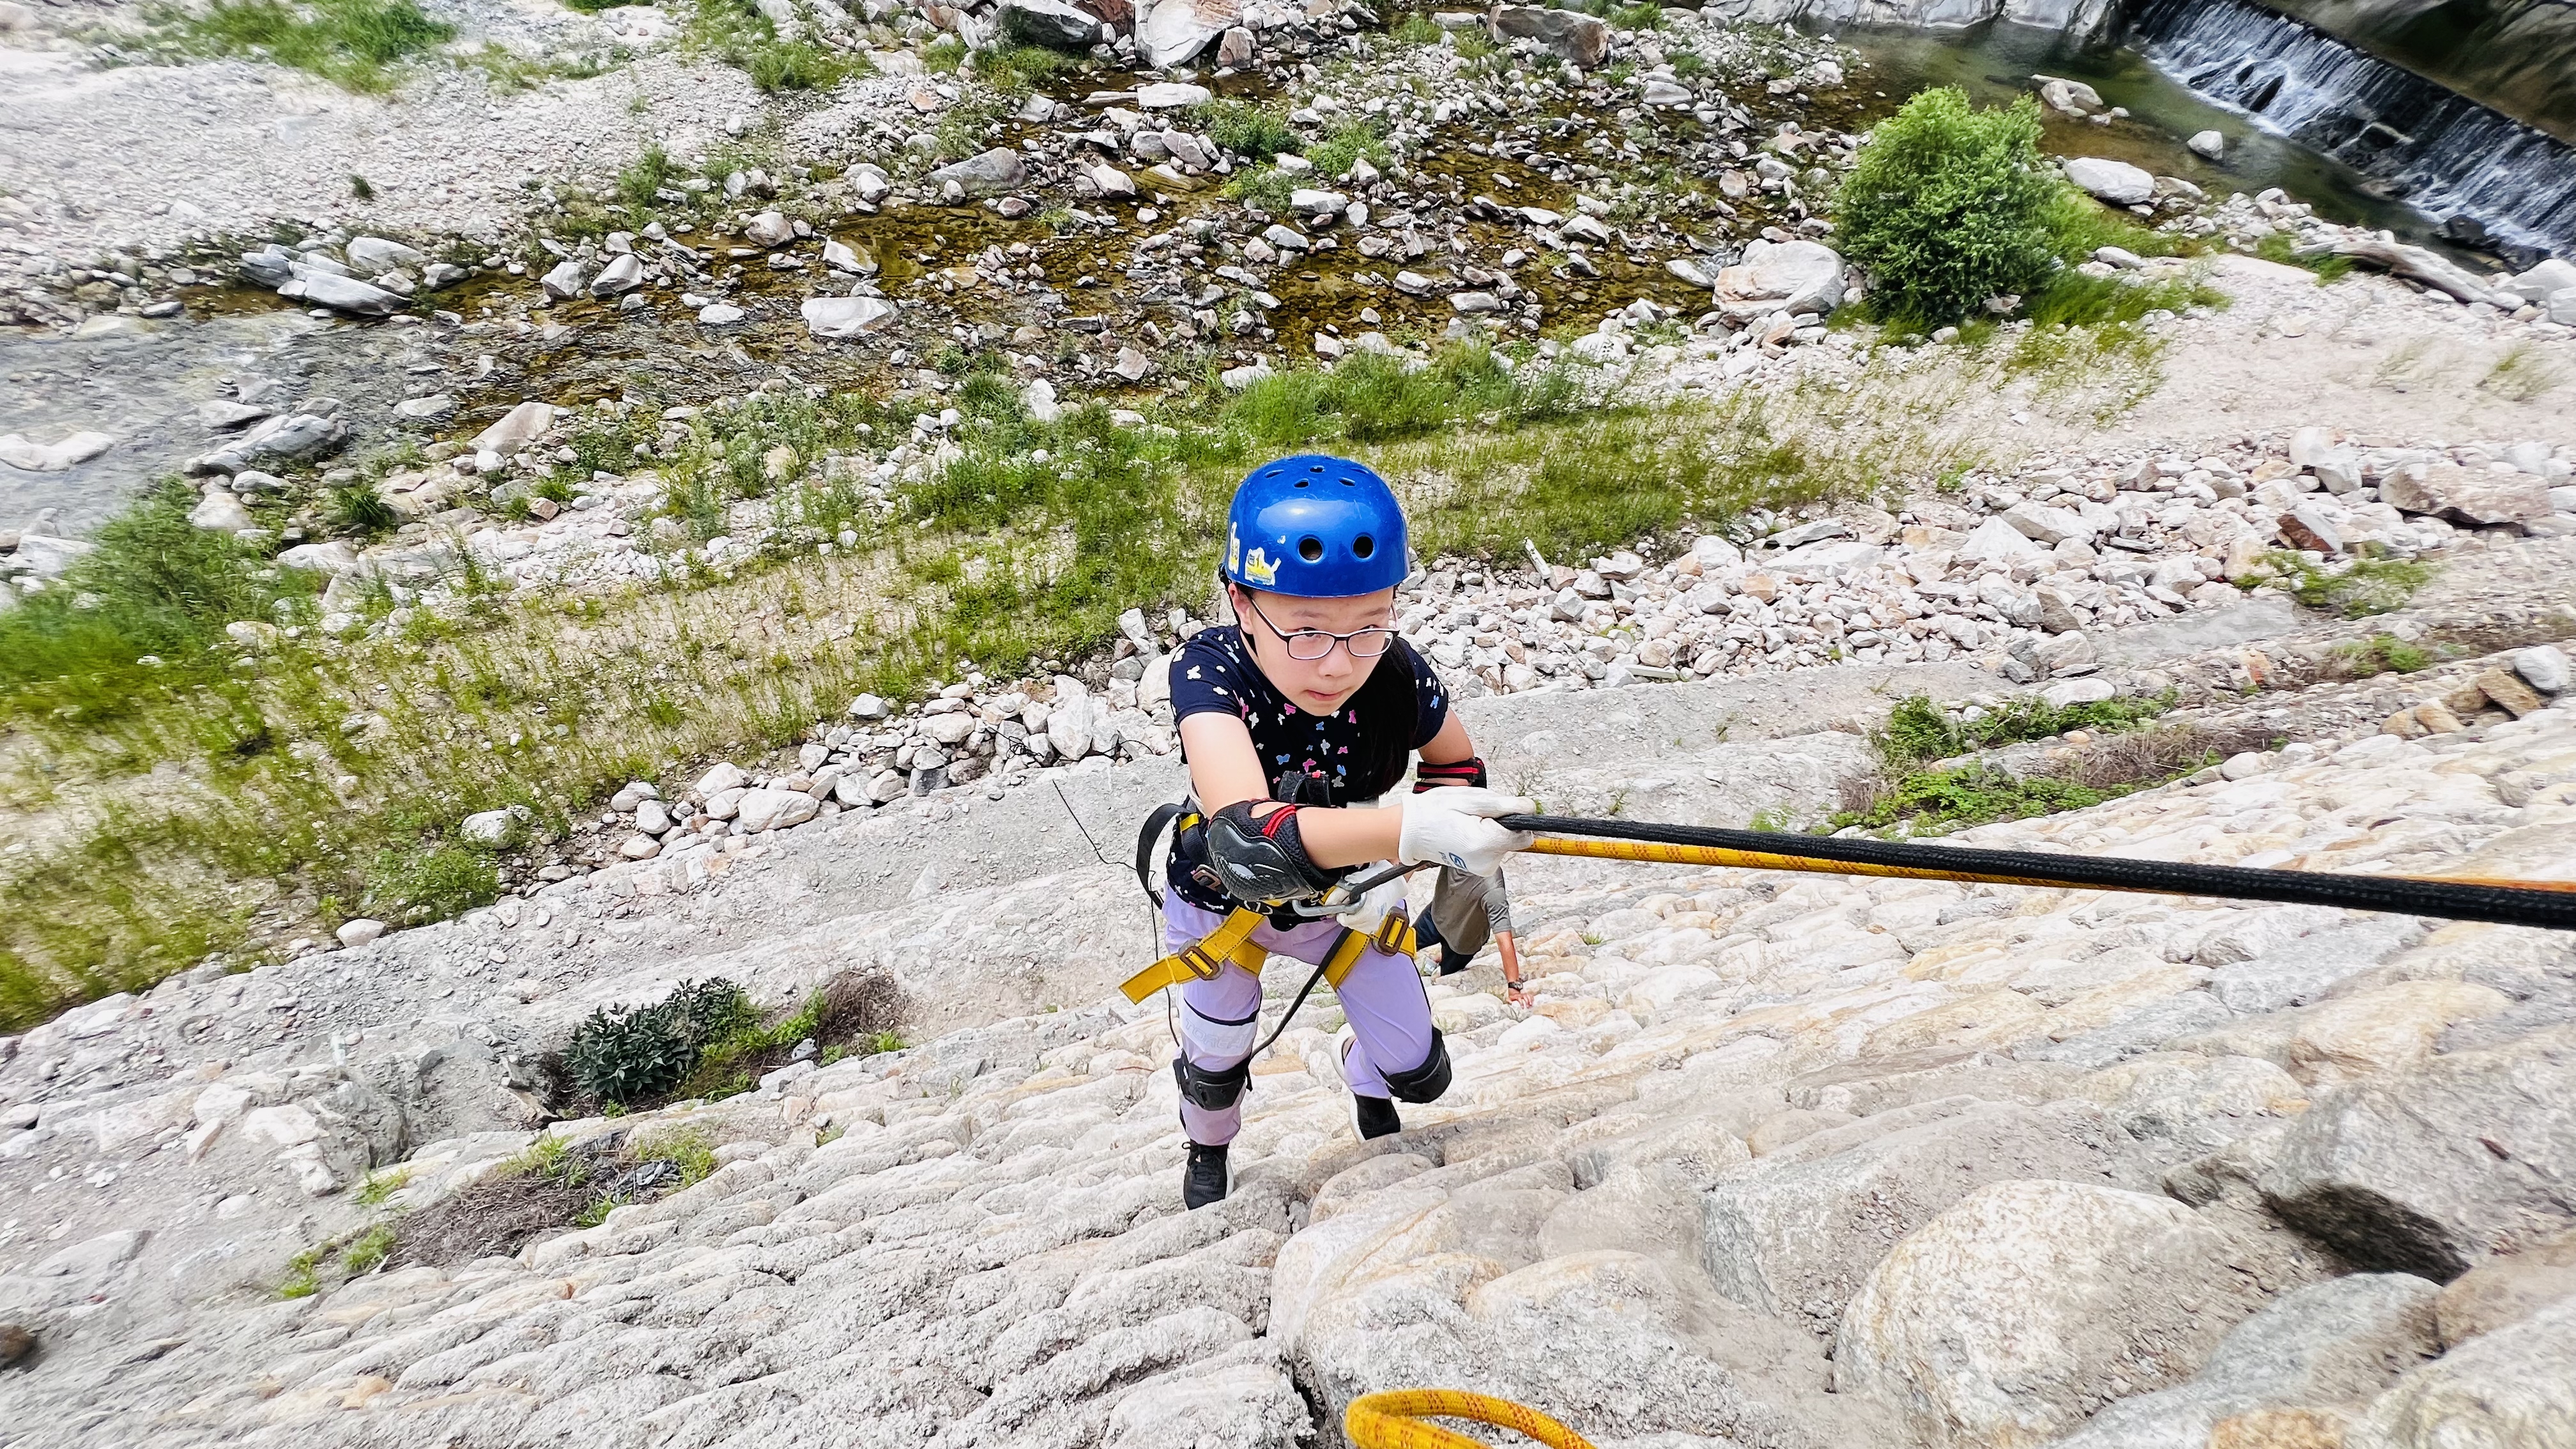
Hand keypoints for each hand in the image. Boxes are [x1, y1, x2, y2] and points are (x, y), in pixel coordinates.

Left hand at [1332, 866, 1410, 939]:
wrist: (1393, 883)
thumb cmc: (1377, 879)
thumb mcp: (1355, 881)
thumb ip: (1339, 893)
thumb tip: (1329, 903)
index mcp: (1368, 910)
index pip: (1345, 920)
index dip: (1340, 912)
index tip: (1342, 905)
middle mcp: (1372, 920)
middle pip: (1348, 923)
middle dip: (1347, 913)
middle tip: (1352, 901)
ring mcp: (1374, 924)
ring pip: (1353, 925)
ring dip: (1352, 916)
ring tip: (1359, 904)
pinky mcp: (1375, 926)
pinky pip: (1360, 927)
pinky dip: (1359, 919)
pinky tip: (1363, 910)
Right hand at [1397, 788, 1534, 877]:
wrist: (1412, 832)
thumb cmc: (1435, 812)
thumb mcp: (1471, 799)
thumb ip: (1504, 806)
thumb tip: (1530, 809)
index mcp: (1486, 844)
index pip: (1524, 835)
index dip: (1516, 818)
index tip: (1499, 811)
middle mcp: (1487, 862)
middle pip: (1515, 838)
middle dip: (1502, 823)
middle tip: (1475, 815)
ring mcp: (1484, 868)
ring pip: (1506, 842)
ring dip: (1493, 829)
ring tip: (1468, 822)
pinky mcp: (1481, 868)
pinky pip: (1495, 848)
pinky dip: (1486, 838)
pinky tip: (1467, 832)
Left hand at [1503, 980, 1533, 1007]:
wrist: (1514, 990)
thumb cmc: (1512, 996)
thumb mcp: (1509, 998)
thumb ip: (1508, 1001)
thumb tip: (1511, 1003)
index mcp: (1516, 996)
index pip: (1519, 999)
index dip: (1521, 1003)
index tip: (1522, 1007)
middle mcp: (1521, 994)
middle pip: (1525, 997)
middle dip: (1527, 1002)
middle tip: (1528, 1007)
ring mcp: (1524, 994)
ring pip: (1528, 995)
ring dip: (1530, 1000)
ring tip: (1531, 1004)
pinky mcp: (1526, 994)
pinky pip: (1530, 995)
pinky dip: (1532, 997)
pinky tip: (1533, 1001)